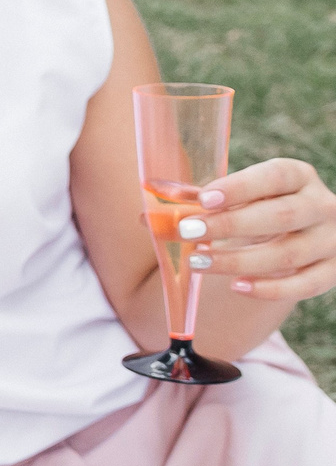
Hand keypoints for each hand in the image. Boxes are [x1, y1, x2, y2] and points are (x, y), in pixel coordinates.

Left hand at [185, 158, 335, 302]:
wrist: (304, 233)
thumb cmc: (260, 209)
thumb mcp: (238, 198)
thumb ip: (199, 201)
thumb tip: (148, 209)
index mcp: (299, 177)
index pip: (275, 176)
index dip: (241, 187)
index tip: (205, 199)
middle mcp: (322, 205)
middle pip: (282, 215)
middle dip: (231, 225)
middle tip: (188, 231)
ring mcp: (331, 240)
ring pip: (289, 253)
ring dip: (239, 260)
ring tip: (198, 262)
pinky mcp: (333, 270)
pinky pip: (305, 284)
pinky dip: (271, 289)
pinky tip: (237, 287)